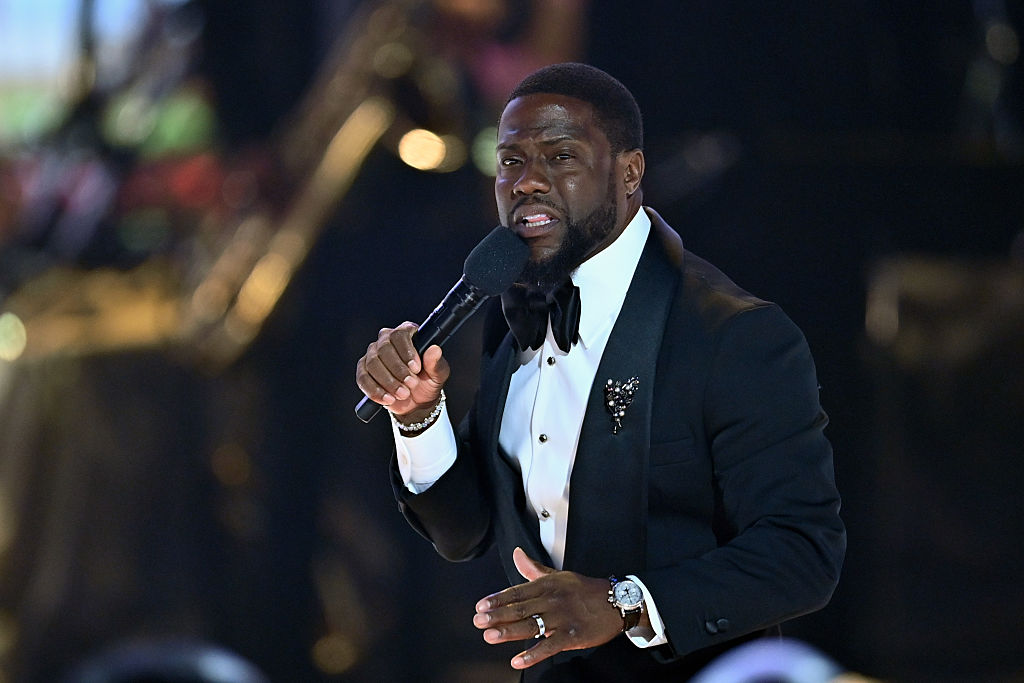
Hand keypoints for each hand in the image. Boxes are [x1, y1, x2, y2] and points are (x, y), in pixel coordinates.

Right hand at [355, 322, 449, 417]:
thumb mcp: (438, 374)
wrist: (417, 401)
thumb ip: (436, 362)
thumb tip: (435, 349)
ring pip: (372, 363)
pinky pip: (363, 378)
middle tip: (410, 384)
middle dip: (398, 369)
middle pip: (384, 348)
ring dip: (388, 381)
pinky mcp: (363, 370)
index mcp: (407, 334)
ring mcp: (372, 354)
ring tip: (402, 394)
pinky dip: (375, 390)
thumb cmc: (427, 381)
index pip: (400, 334)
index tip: (415, 368)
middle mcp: (387, 340)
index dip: (407, 352)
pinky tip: (388, 399)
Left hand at [472, 547, 623, 669]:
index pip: (517, 591)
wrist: (617, 602)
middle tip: (479, 621)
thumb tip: (517, 555)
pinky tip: (518, 660)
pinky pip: (549, 646)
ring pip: (531, 625)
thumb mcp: (558, 576)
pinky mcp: (572, 635)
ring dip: (509, 631)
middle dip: (497, 615)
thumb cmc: (585, 590)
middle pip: (520, 608)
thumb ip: (534, 569)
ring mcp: (562, 618)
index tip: (481, 606)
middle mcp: (552, 600)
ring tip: (490, 636)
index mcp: (548, 584)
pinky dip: (533, 655)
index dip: (498, 599)